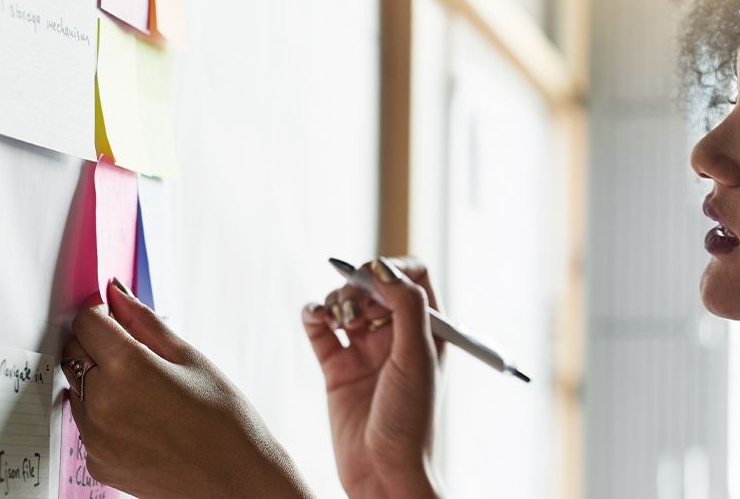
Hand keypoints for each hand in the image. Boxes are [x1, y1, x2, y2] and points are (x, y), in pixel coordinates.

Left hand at [63, 279, 314, 498]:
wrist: (235, 482)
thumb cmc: (225, 421)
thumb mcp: (191, 360)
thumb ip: (146, 323)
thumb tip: (115, 292)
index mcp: (128, 369)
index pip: (86, 322)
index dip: (103, 314)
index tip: (118, 319)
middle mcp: (102, 403)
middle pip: (75, 354)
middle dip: (99, 346)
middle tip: (139, 357)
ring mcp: (95, 438)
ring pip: (79, 390)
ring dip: (100, 383)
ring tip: (147, 396)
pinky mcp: (96, 463)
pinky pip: (88, 426)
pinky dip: (106, 417)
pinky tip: (144, 423)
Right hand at [302, 257, 444, 498]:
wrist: (384, 473)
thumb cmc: (411, 420)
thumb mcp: (417, 357)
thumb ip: (406, 307)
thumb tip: (384, 266)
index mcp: (426, 330)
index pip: (412, 276)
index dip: (390, 268)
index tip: (371, 277)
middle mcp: (396, 337)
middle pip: (373, 285)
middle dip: (357, 284)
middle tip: (353, 307)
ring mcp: (365, 351)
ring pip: (344, 303)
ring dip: (335, 299)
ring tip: (338, 321)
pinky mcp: (336, 369)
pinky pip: (319, 329)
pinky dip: (313, 315)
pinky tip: (315, 317)